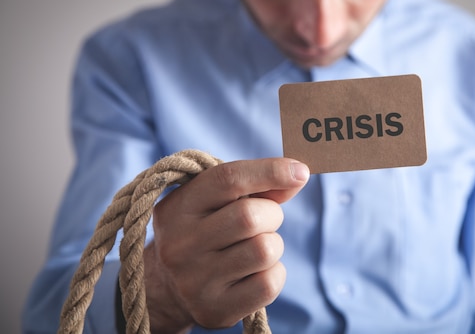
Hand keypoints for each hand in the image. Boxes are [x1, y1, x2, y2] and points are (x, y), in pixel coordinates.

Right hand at [144, 158, 309, 332]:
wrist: (167, 289)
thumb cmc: (204, 231)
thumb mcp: (215, 201)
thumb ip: (256, 185)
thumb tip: (298, 176)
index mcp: (178, 207)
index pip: (228, 179)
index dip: (270, 171)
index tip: (301, 172)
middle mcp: (181, 244)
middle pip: (251, 216)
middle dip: (272, 214)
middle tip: (265, 220)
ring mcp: (195, 281)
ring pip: (265, 249)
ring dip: (273, 244)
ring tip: (255, 247)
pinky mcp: (215, 310)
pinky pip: (270, 283)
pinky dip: (274, 272)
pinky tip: (254, 272)